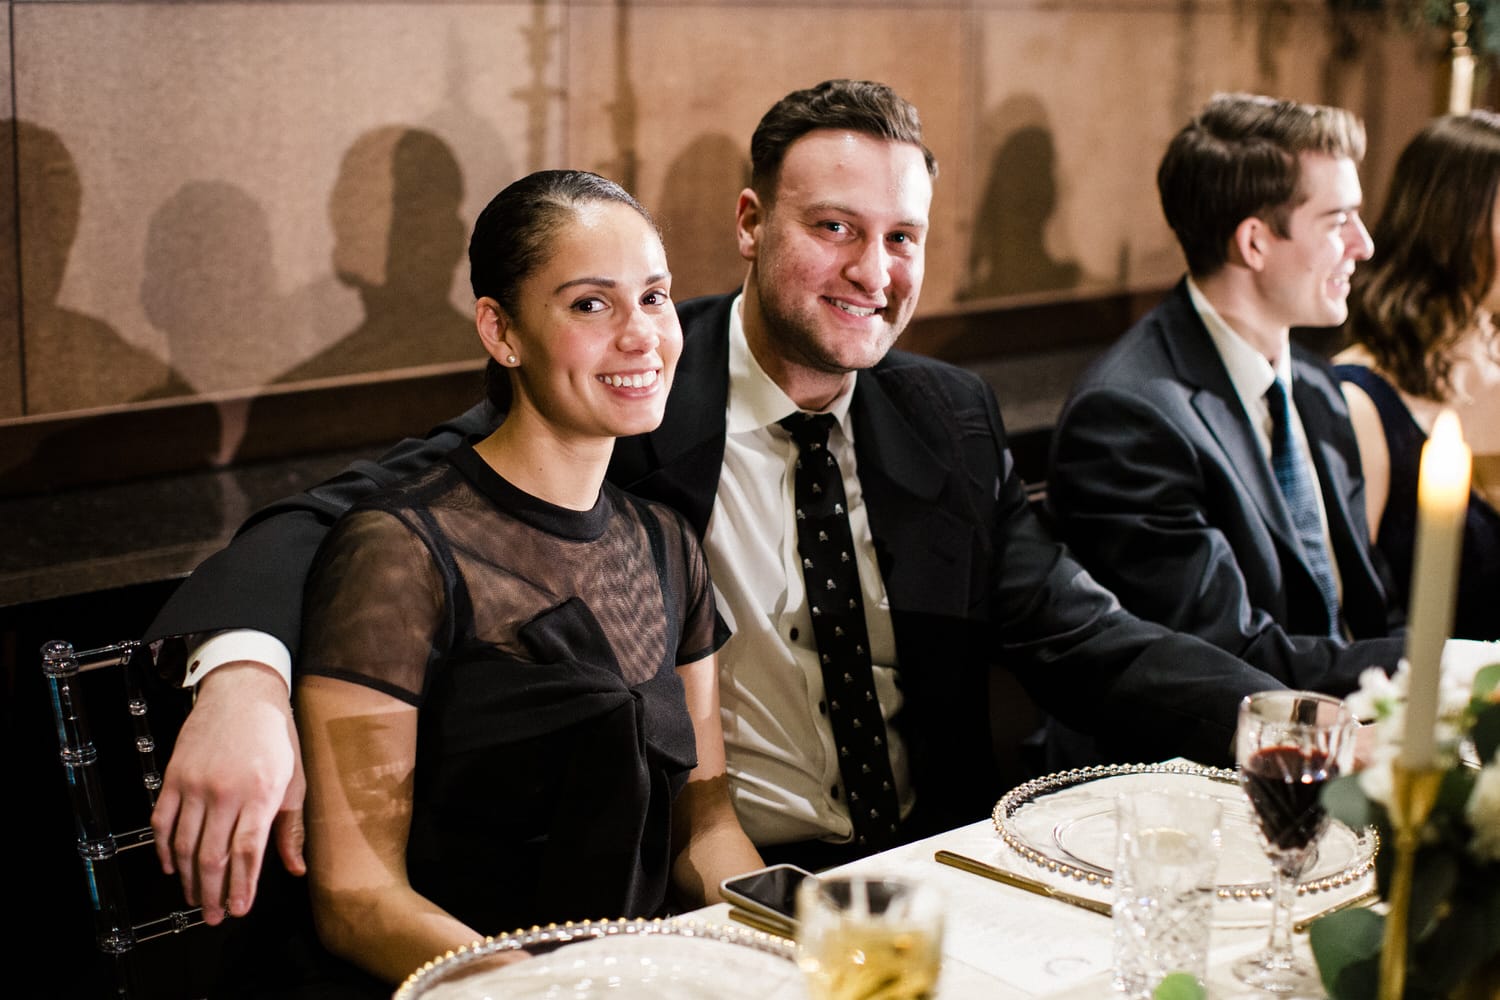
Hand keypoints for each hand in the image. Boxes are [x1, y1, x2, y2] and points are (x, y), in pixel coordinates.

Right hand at [151, 661, 305, 923]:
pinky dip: (163, 849)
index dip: (242, 887)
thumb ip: (290, 828)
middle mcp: (226, 792)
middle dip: (214, 893)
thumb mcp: (294, 781)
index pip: (248, 852)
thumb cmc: (276, 739)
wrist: (243, 693)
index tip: (239, 911)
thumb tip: (295, 869)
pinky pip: (162, 822)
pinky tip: (172, 868)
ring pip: (184, 845)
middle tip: (214, 917)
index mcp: (261, 793)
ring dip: (189, 878)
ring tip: (197, 899)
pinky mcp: (174, 777)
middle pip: (213, 856)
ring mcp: (196, 784)